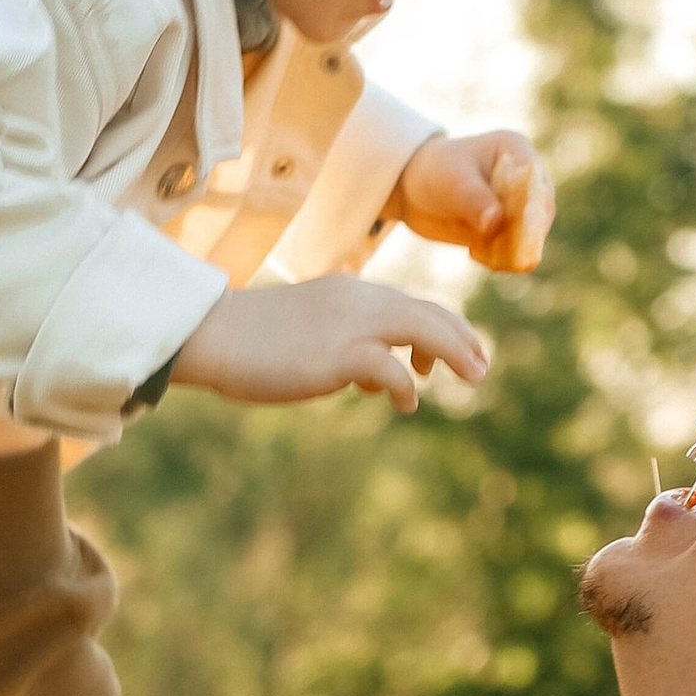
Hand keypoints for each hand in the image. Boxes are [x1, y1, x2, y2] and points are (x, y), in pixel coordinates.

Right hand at [173, 273, 489, 414]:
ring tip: (473, 378)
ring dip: (454, 353)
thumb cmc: (253, 340)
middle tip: (481, 368)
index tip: (456, 354)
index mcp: (351, 292)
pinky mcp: (339, 354)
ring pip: (423, 329)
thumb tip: (377, 377)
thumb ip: (346, 345)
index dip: (444, 327)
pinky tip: (406, 402)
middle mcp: (358, 301)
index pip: (412, 303)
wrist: (214, 334)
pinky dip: (406, 386)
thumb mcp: (309, 332)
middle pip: (429, 312)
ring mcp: (350, 325)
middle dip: (461, 339)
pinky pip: (391, 368)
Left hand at [392, 127, 554, 272]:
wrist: (413, 189)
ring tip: (481, 254)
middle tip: (508, 253)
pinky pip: (515, 249)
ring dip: (513, 249)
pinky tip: (475, 254)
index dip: (531, 206)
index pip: (535, 180)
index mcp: (516, 151)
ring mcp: (520, 205)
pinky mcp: (509, 229)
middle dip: (525, 234)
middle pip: (539, 210)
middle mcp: (526, 178)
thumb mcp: (450, 180)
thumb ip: (473, 199)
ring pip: (530, 234)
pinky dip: (501, 257)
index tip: (520, 227)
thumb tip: (495, 223)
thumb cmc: (435, 171)